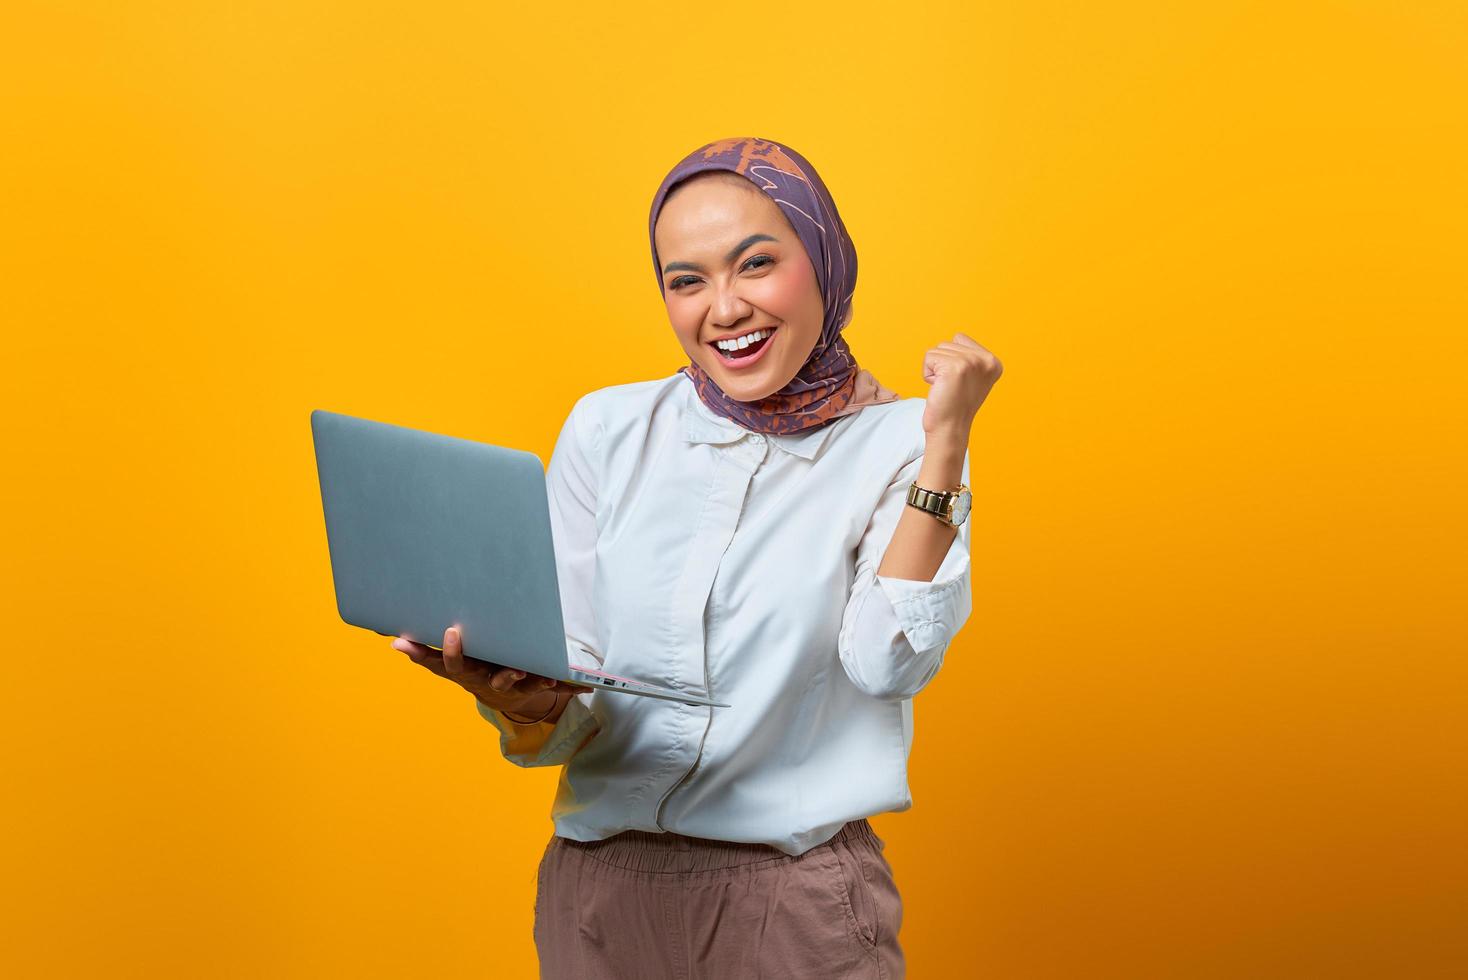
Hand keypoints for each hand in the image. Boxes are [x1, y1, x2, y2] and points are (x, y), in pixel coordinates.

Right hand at [391, 625, 593, 717]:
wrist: (498, 695)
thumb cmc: (471, 670)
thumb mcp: (447, 663)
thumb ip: (421, 653)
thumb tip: (390, 640)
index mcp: (464, 672)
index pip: (450, 664)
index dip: (450, 651)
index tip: (451, 631)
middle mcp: (486, 682)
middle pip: (488, 679)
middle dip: (498, 672)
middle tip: (507, 662)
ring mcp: (511, 687)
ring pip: (521, 686)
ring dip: (531, 681)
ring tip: (546, 677)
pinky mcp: (533, 688)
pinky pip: (552, 689)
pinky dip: (568, 688)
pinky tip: (584, 686)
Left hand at [920, 332, 1002, 443]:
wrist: (950, 428)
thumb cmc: (956, 404)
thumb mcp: (973, 377)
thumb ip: (970, 357)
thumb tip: (957, 338)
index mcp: (993, 362)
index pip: (960, 338)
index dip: (952, 359)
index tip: (960, 381)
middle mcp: (986, 360)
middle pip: (948, 342)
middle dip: (943, 364)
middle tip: (951, 386)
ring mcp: (972, 362)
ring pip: (937, 349)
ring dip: (935, 369)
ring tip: (946, 387)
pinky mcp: (955, 367)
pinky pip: (929, 357)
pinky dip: (927, 374)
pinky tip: (939, 388)